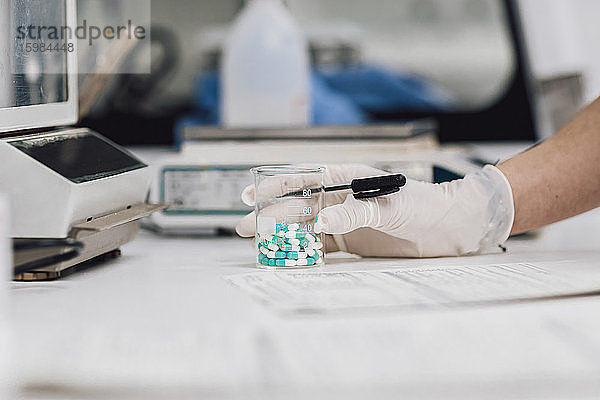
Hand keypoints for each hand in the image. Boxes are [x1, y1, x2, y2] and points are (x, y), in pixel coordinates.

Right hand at [236, 164, 513, 257]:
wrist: (452, 226)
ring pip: (304, 225)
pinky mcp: (351, 240)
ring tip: (257, 243)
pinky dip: (302, 250)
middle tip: (243, 227)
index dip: (275, 185)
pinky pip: (320, 245)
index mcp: (347, 179)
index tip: (251, 193)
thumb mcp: (391, 206)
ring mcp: (344, 219)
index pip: (304, 178)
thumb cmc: (425, 205)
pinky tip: (287, 255)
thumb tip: (322, 220)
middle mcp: (341, 198)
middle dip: (268, 215)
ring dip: (281, 233)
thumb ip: (355, 212)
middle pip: (296, 204)